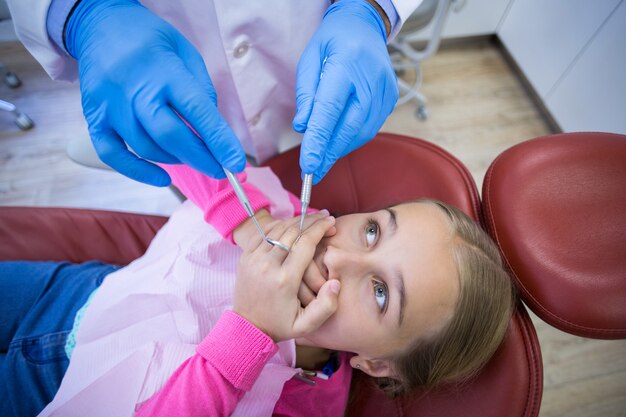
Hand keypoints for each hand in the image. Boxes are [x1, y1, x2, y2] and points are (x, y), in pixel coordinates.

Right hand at [65, 0, 245, 185]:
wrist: (100, 25)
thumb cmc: (151, 42)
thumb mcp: (186, 53)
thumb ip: (202, 91)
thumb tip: (214, 132)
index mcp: (165, 70)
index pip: (197, 110)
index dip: (218, 141)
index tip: (236, 164)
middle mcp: (135, 89)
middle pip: (170, 136)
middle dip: (201, 159)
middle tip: (220, 170)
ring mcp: (111, 105)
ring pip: (146, 148)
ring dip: (175, 160)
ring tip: (190, 156)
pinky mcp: (94, 117)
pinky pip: (113, 155)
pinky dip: (138, 172)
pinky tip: (161, 177)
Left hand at [233, 212, 339, 341]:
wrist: (247, 328)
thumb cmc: (279, 325)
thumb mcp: (306, 326)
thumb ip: (326, 307)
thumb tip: (336, 283)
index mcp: (285, 280)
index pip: (305, 244)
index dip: (320, 229)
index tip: (332, 222)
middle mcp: (268, 266)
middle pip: (292, 232)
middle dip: (311, 221)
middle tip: (325, 216)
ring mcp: (254, 259)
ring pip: (277, 229)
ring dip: (296, 220)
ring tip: (311, 218)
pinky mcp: (245, 257)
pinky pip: (263, 233)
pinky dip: (278, 225)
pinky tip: (291, 224)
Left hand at [293, 0, 397, 183]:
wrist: (365, 26)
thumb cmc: (333, 40)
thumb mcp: (310, 58)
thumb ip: (306, 93)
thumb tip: (303, 127)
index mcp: (347, 64)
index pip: (330, 111)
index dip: (319, 142)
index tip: (308, 165)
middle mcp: (370, 80)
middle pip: (349, 127)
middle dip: (328, 154)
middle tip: (311, 172)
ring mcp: (385, 90)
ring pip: (361, 132)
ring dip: (339, 149)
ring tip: (321, 160)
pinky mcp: (390, 99)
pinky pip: (369, 127)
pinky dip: (351, 139)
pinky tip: (337, 143)